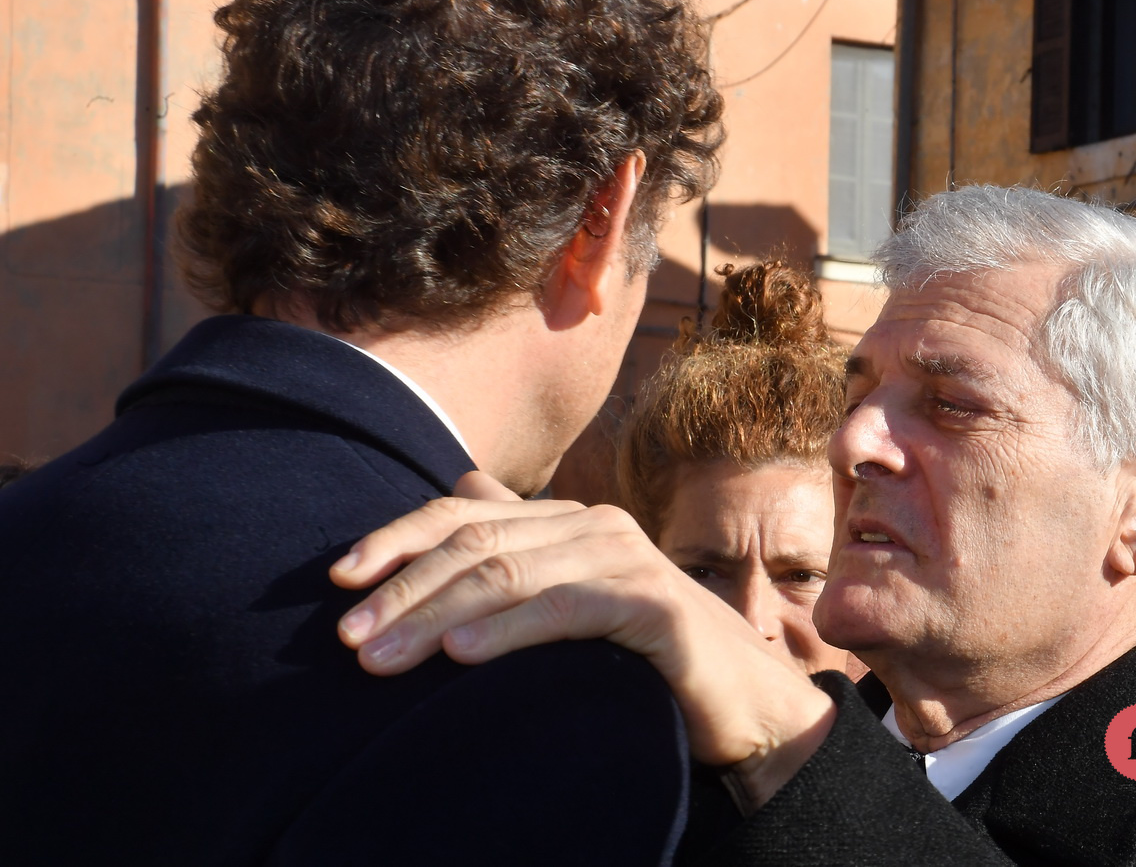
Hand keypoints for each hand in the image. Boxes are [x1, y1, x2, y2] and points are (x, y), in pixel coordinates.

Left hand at [330, 473, 835, 808]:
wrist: (746, 703)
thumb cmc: (647, 659)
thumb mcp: (573, 602)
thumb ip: (521, 548)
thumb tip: (461, 484)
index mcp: (567, 521)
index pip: (465, 511)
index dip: (398, 537)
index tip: (339, 577)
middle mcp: (593, 526)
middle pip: (478, 540)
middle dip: (403, 588)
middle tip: (348, 638)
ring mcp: (625, 558)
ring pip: (511, 571)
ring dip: (435, 614)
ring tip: (381, 657)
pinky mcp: (652, 603)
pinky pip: (566, 609)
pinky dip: (508, 630)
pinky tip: (460, 654)